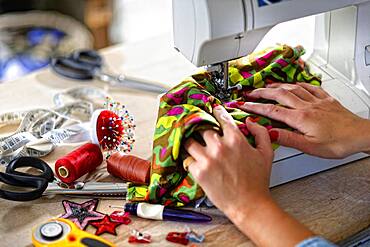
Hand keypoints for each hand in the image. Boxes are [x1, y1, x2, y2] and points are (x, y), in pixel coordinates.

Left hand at [185, 105, 272, 218]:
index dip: (215, 112)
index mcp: (235, 139)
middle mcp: (219, 146)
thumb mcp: (266, 153)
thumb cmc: (258, 182)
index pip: (220, 117)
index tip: (212, 110)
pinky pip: (187, 160)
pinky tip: (193, 162)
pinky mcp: (199, 172)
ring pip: (189, 142)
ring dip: (190, 143)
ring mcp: (207, 158)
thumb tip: (249, 122)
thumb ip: (260, 133)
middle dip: (201, 129)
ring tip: (193, 146)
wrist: (249, 205)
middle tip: (199, 131)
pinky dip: (189, 161)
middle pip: (202, 128)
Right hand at [240, 83, 369, 158]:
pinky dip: (298, 84)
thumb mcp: (310, 147)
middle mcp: (307, 106)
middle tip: (251, 92)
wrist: (361, 135)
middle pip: (280, 95)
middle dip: (262, 92)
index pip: (272, 110)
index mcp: (301, 118)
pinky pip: (310, 87)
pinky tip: (295, 84)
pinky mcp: (326, 99)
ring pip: (293, 88)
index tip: (244, 105)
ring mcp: (317, 101)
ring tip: (267, 86)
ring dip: (277, 86)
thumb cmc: (338, 143)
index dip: (256, 107)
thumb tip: (270, 133)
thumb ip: (288, 138)